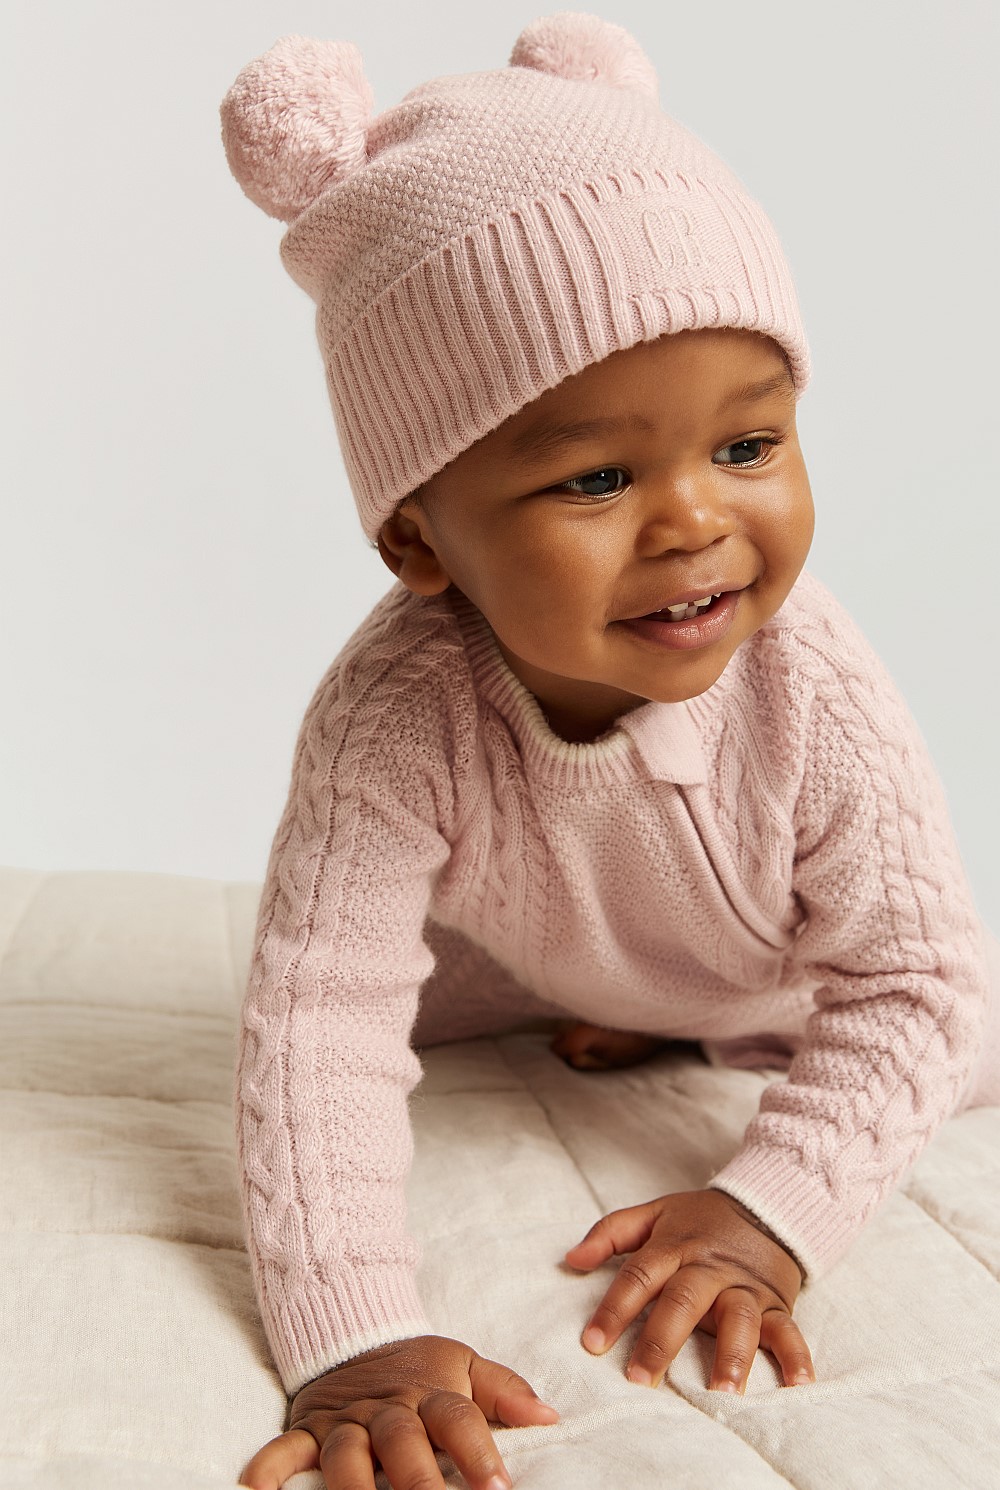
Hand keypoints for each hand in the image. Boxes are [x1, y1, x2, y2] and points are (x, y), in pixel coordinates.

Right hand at [238, 1334, 559, 1489]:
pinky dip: (270, 1467)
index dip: (479, 1453)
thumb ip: (505, 1391)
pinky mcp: (308, 1429)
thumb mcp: (465, 1367)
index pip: (459, 1420)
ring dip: (352, 1486)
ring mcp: (345, 1421)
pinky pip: (284, 1448)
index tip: (500, 1489)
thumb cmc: (420, 1367)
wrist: (356, 1331)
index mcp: (431, 1394)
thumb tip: (550, 1417)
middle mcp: (388, 1410)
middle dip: (418, 1482)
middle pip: (403, 1442)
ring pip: (346, 1455)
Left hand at [564, 1189, 814, 1393]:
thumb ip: (610, 1233)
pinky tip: (798, 1385)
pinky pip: (789, 1332)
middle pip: (683, 1302)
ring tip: (721, 1390)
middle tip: (640, 1378)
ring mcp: (745, 1288)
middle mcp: (709, 1270)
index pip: (639, 1276)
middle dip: (661, 1341)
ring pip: (739, 1319)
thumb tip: (571, 1259)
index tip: (592, 1342)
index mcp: (675, 1247)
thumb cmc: (701, 1220)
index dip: (614, 1308)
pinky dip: (797, 1358)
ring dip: (732, 1356)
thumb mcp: (654, 1214)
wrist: (766, 1204)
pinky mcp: (777, 1304)